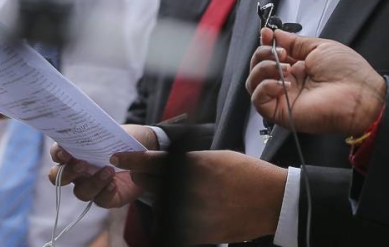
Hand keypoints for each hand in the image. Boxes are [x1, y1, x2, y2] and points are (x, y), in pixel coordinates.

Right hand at [47, 124, 158, 208]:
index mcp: (78, 152)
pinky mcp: (106, 197)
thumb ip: (103, 134)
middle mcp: (80, 171)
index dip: (58, 153)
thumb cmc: (126, 139)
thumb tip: (94, 136)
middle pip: (60, 177)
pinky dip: (105, 192)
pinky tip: (114, 184)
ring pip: (81, 191)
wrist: (149, 151)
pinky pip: (100, 200)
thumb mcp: (116, 132)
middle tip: (82, 164)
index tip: (65, 151)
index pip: (58, 153)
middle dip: (67, 172)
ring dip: (92, 182)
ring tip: (109, 170)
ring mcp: (92, 185)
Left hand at [108, 149, 284, 243]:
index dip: (132, 160)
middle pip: (151, 184)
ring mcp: (191, 210)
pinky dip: (176, 218)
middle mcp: (188, 187)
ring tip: (180, 194)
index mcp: (193, 164)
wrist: (270, 200)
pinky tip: (190, 211)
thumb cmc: (247, 173)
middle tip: (140, 176)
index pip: (152, 162)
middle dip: (144, 178)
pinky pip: (174, 224)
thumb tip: (169, 165)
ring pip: (162, 204)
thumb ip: (191, 162)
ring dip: (163, 198)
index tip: (118, 159)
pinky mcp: (197, 231)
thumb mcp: (217, 158)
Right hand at [247, 28, 386, 136]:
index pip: (269, 55)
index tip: (266, 34)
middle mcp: (288, 82)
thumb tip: (274, 34)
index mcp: (298, 67)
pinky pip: (259, 101)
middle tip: (280, 52)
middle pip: (257, 68)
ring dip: (262, 69)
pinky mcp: (282, 112)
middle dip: (263, 54)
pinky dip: (264, 87)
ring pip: (253, 83)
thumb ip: (294, 42)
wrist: (360, 94)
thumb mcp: (319, 47)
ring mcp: (283, 97)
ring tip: (283, 67)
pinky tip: (281, 82)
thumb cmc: (348, 72)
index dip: (265, 44)